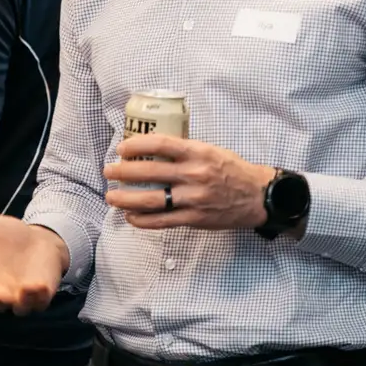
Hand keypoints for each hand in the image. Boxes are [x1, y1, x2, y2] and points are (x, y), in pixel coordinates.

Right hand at [0, 215, 68, 314]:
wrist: (37, 236)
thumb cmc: (5, 235)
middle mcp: (2, 288)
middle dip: (0, 298)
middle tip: (3, 293)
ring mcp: (22, 292)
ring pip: (20, 307)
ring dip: (22, 301)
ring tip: (24, 290)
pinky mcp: (42, 291)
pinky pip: (40, 302)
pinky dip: (40, 296)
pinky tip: (40, 285)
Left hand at [105, 136, 275, 230]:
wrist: (256, 196)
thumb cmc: (232, 170)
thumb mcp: (210, 150)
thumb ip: (184, 151)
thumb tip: (152, 148)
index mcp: (197, 153)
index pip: (160, 145)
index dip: (136, 145)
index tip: (121, 149)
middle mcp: (194, 175)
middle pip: (148, 173)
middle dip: (122, 172)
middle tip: (109, 172)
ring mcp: (193, 199)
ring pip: (150, 200)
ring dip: (125, 199)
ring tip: (111, 197)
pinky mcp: (194, 219)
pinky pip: (161, 221)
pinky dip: (142, 220)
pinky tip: (131, 216)